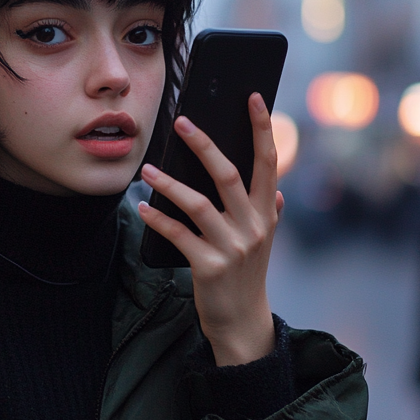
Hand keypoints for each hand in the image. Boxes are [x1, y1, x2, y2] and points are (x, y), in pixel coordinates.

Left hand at [137, 93, 283, 365]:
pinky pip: (178, 235)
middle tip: (181, 122)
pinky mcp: (209, 267)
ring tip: (147, 169)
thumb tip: (276, 187)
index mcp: (267, 212)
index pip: (268, 161)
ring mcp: (232, 247)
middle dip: (205, 145)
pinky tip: (142, 207)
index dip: (262, 127)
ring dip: (170, 183)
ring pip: (199, 204)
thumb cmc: (246, 273)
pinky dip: (158, 219)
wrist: (242, 322)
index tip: (253, 96)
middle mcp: (254, 226)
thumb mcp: (263, 240)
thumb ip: (269, 211)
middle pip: (230, 175)